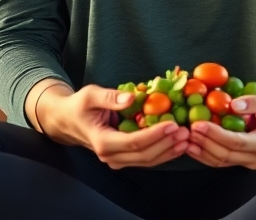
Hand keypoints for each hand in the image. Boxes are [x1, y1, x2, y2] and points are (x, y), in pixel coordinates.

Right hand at [36, 83, 189, 168]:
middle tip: (184, 131)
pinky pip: (145, 158)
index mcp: (103, 141)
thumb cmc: (80, 106)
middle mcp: (110, 156)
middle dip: (166, 144)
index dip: (155, 135)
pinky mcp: (124, 158)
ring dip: (168, 151)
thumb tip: (132, 98)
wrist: (69, 121)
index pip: (134, 142)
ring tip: (185, 138)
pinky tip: (176, 144)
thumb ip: (111, 97)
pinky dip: (162, 152)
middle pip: (144, 155)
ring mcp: (117, 159)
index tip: (172, 124)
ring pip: (147, 161)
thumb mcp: (91, 95)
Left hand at [186, 85, 255, 169]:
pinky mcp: (242, 158)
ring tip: (184, 137)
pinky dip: (204, 152)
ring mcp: (249, 160)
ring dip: (201, 151)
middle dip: (204, 142)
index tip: (198, 123)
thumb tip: (234, 104)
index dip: (215, 134)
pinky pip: (221, 159)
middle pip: (225, 155)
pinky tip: (192, 143)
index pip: (236, 143)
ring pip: (220, 161)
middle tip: (187, 128)